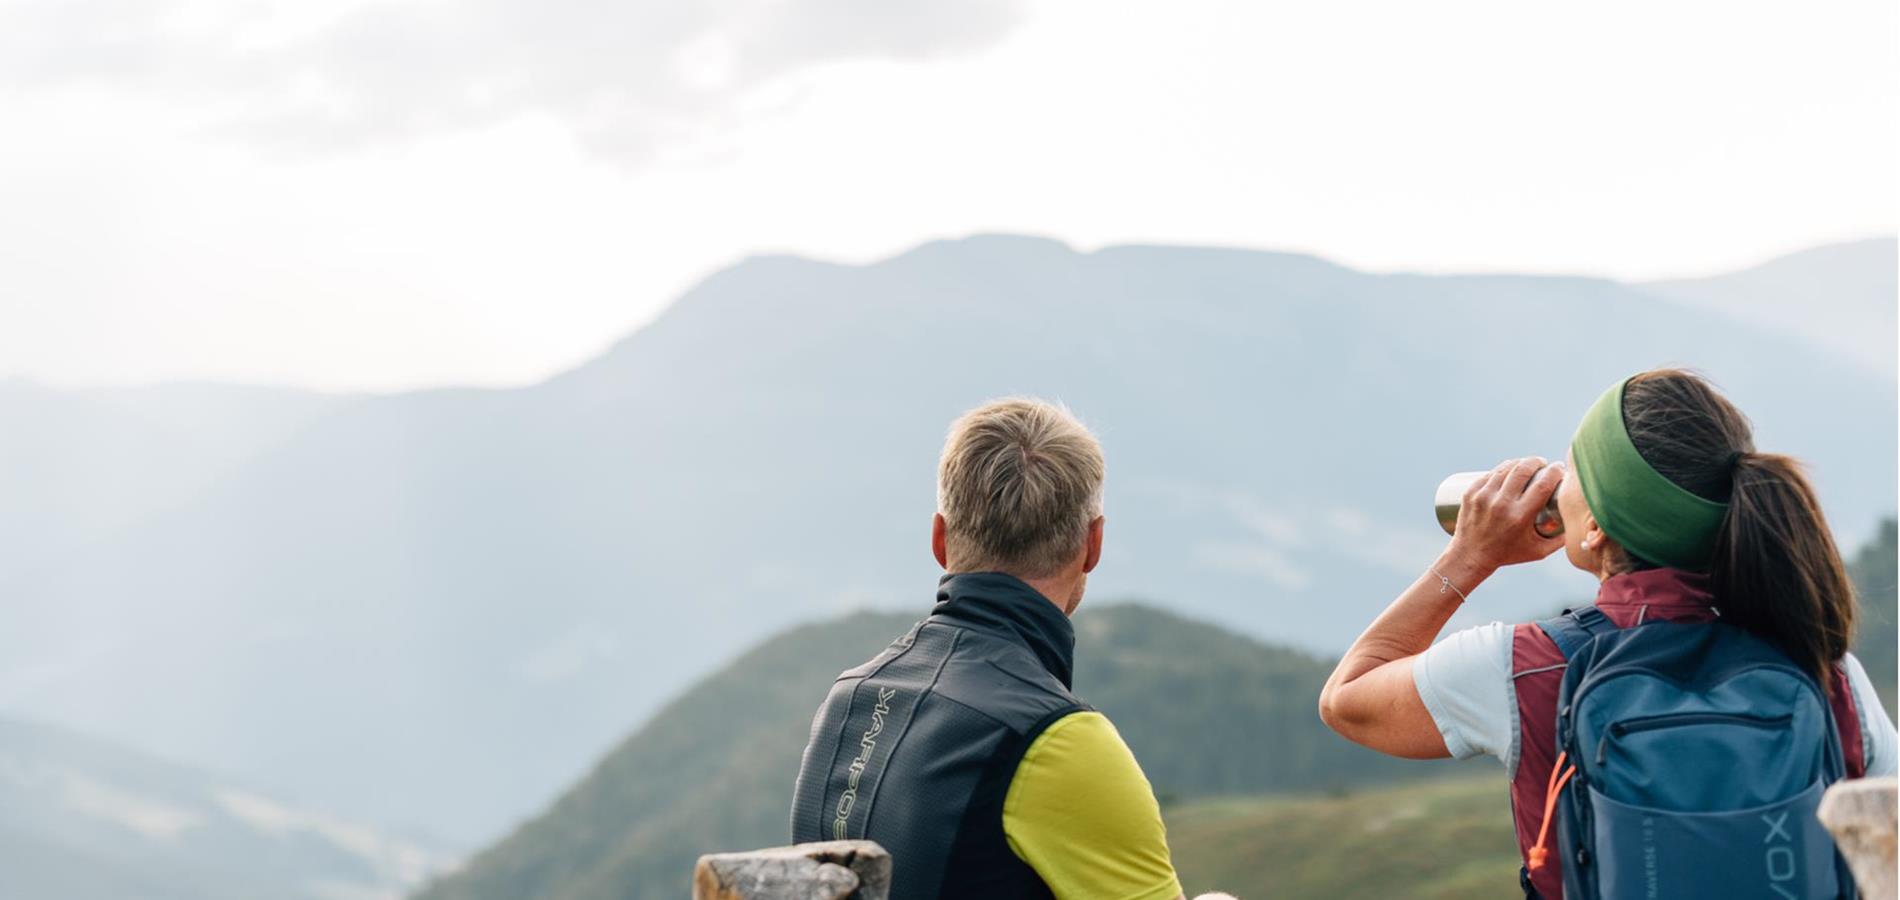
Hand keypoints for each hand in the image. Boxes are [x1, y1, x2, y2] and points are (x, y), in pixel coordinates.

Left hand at [1448, 456, 1564, 569]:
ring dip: (1520, 462)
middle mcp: (1501, 504)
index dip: (1555, 471)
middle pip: (1523, 470)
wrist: (1471, 555)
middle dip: (1537, 461)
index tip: (1559, 469)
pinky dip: (1503, 468)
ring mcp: (1483, 497)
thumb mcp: (1538, 551)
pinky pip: (1490, 473)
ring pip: (1506, 468)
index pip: (1543, 484)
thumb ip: (1562, 539)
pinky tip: (1511, 468)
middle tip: (1543, 464)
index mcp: (1520, 517)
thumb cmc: (1508, 554)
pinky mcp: (1471, 493)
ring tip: (1528, 464)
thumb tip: (1580, 521)